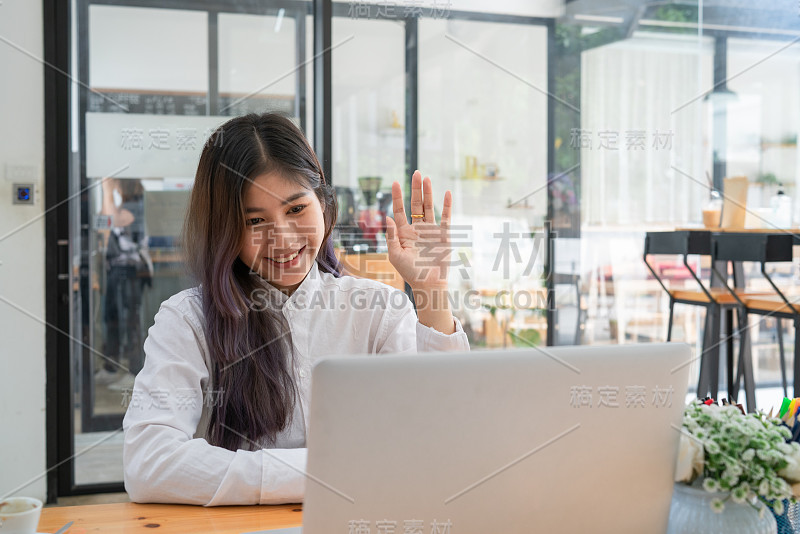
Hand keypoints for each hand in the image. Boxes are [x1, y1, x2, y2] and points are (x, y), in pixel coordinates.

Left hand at [385, 170, 451, 289]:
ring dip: (428, 193)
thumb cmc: (409, 272)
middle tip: (416, 173)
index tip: (395, 182)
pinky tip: (446, 193)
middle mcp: (417, 228)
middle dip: (415, 189)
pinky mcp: (443, 234)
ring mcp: (431, 230)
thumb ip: (391, 237)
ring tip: (426, 178)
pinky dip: (446, 205)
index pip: (399, 210)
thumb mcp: (395, 255)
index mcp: (404, 232)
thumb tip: (388, 218)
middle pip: (415, 204)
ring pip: (429, 207)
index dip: (397, 197)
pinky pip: (445, 217)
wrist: (428, 282)